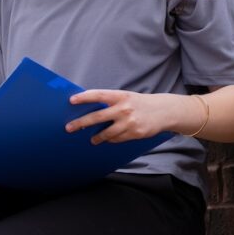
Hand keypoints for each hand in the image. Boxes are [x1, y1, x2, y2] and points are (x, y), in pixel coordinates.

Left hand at [65, 90, 179, 144]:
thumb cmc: (139, 103)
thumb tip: (89, 109)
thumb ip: (110, 102)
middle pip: (98, 117)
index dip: (84, 97)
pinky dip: (111, 139)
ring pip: (106, 133)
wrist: (163, 111)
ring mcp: (129, 122)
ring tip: (92, 139)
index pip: (98, 95)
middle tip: (69, 128)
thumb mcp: (126, 97)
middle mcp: (124, 108)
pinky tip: (108, 139)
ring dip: (97, 137)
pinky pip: (117, 139)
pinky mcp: (135, 133)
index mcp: (120, 96)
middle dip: (81, 123)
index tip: (71, 100)